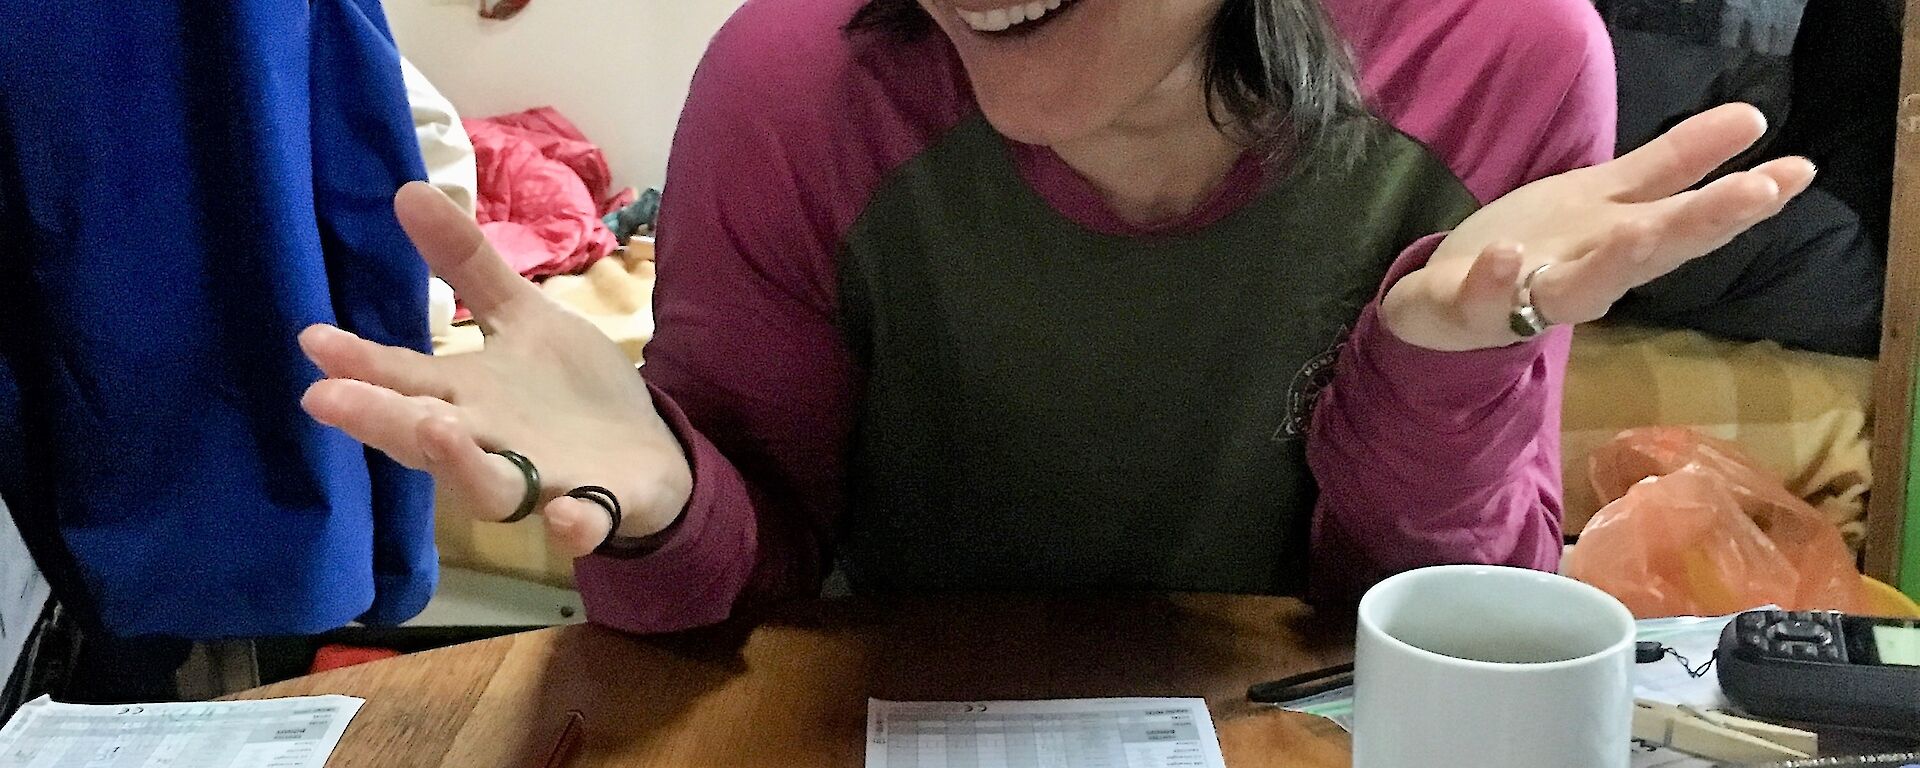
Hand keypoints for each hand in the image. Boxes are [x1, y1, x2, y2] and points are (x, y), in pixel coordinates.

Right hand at [299, 182, 690, 555]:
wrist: (645, 452)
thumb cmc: (566, 392)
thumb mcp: (521, 317)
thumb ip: (468, 265)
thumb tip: (406, 190)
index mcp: (467, 397)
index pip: (403, 380)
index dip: (359, 364)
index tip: (312, 341)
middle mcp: (492, 443)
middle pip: (427, 439)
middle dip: (382, 418)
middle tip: (327, 399)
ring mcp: (543, 481)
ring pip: (490, 487)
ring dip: (460, 464)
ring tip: (433, 428)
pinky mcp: (600, 507)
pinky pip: (583, 522)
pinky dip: (573, 523)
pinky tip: (565, 518)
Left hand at [1383, 104, 1817, 351]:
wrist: (1447, 304)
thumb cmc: (1542, 250)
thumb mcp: (1608, 197)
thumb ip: (1676, 164)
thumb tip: (1754, 119)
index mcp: (1623, 245)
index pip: (1689, 219)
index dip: (1741, 197)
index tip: (1798, 170)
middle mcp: (1589, 276)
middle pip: (1651, 252)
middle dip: (1701, 224)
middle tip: (1756, 192)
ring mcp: (1530, 298)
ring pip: (1580, 287)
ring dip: (1613, 260)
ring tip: (1642, 229)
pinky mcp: (1470, 307)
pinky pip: (1484, 298)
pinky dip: (1499, 279)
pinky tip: (1511, 255)